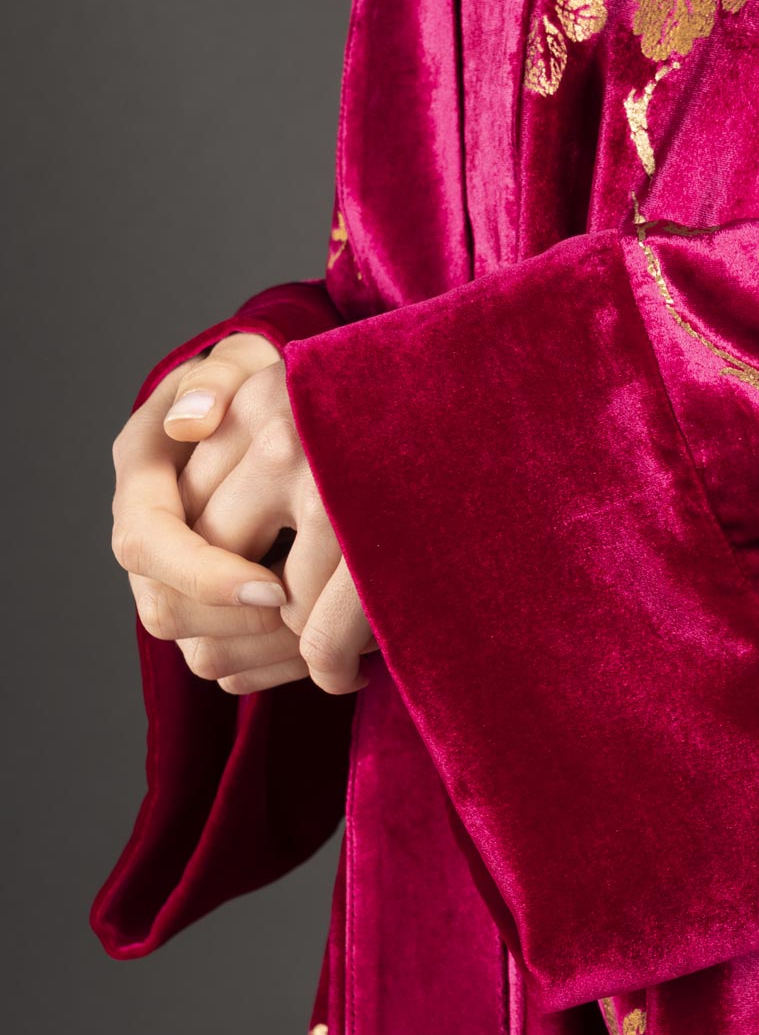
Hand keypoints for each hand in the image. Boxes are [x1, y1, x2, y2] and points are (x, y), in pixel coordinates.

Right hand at [111, 332, 373, 694]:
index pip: (150, 545)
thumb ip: (217, 382)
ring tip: (339, 647)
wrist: (283, 415)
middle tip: (322, 628)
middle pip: (167, 611)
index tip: (277, 589)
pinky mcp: (208, 607)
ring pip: (198, 646)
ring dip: (266, 656)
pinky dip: (278, 667)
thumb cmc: (266, 383)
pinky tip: (335, 655)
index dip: (207, 575)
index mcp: (143, 470)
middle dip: (245, 627)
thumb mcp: (244, 367)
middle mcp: (147, 528)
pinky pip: (227, 661)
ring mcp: (173, 574)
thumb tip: (190, 422)